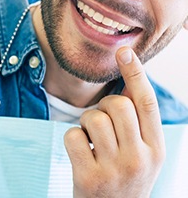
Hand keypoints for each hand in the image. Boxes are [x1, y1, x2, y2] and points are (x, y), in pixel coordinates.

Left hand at [64, 47, 165, 197]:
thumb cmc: (124, 174)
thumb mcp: (142, 152)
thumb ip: (138, 121)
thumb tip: (129, 77)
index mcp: (156, 149)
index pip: (147, 104)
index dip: (136, 73)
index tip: (124, 51)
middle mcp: (140, 160)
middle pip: (117, 105)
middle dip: (104, 106)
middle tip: (102, 123)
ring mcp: (114, 170)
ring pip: (93, 117)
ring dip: (87, 123)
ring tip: (93, 141)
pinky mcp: (89, 178)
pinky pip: (73, 134)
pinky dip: (73, 138)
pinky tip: (81, 152)